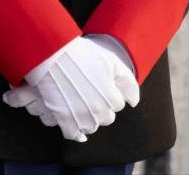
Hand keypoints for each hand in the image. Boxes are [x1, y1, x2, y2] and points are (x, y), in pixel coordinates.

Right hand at [2, 36, 138, 141]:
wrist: (55, 54)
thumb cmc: (83, 54)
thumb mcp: (112, 61)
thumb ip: (128, 82)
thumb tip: (133, 102)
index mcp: (111, 98)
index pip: (118, 104)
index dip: (111, 93)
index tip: (102, 85)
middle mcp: (98, 111)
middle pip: (106, 118)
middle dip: (102, 107)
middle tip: (93, 93)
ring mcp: (81, 117)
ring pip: (91, 127)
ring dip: (89, 118)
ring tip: (83, 104)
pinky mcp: (64, 120)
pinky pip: (73, 135)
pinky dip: (75, 132)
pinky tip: (76, 126)